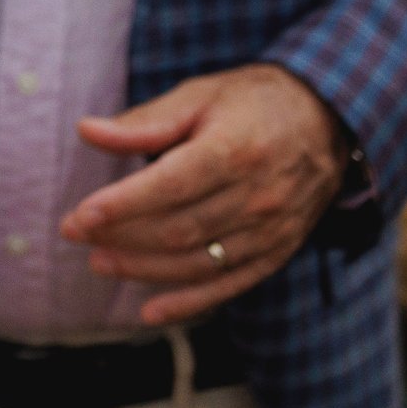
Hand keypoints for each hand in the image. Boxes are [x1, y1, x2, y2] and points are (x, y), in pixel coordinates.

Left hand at [59, 64, 348, 325]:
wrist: (330, 120)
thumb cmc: (254, 102)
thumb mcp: (200, 96)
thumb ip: (145, 122)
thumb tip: (87, 131)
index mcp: (234, 150)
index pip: (170, 186)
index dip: (123, 204)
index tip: (80, 215)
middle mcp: (256, 195)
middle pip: (179, 229)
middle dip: (121, 237)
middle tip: (76, 234)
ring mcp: (270, 229)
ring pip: (198, 261)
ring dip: (144, 268)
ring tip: (100, 262)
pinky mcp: (277, 251)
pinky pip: (229, 285)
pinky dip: (189, 303)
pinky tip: (150, 311)